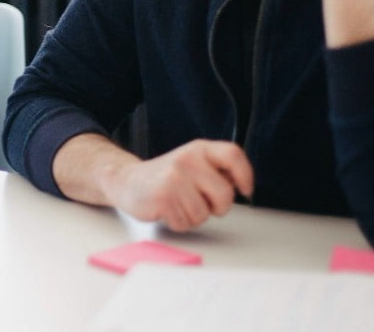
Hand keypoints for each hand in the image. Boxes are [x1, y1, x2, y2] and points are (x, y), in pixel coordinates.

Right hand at [103, 139, 252, 231]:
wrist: (127, 180)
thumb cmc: (165, 177)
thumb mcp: (192, 164)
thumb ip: (215, 170)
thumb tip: (240, 184)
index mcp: (199, 149)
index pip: (233, 155)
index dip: (245, 174)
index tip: (245, 190)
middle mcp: (188, 159)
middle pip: (225, 195)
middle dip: (217, 208)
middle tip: (200, 202)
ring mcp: (174, 177)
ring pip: (204, 214)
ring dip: (193, 216)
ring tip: (178, 203)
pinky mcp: (163, 197)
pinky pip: (185, 223)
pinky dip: (178, 223)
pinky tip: (167, 210)